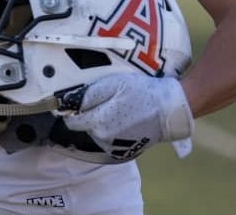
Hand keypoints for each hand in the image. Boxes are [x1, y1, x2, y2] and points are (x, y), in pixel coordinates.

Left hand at [61, 74, 192, 152]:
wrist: (169, 109)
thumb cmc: (140, 93)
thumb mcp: (111, 85)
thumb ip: (87, 96)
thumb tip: (67, 102)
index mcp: (98, 122)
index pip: (72, 122)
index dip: (71, 111)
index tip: (75, 102)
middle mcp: (104, 138)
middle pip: (85, 127)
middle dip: (89, 115)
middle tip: (105, 101)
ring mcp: (115, 146)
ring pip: (96, 134)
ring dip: (100, 123)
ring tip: (117, 110)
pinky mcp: (125, 150)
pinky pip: (109, 141)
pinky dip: (111, 131)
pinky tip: (123, 121)